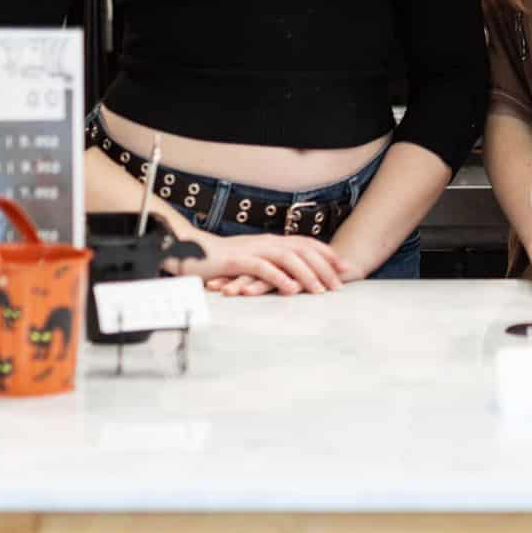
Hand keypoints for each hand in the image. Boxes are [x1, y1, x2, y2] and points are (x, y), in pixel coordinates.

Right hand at [168, 229, 355, 296]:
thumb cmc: (219, 259)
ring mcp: (251, 250)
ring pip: (287, 258)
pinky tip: (290, 290)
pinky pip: (261, 268)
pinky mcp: (236, 261)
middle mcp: (265, 242)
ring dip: (306, 274)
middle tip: (339, 285)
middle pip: (302, 251)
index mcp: (270, 241)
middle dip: (324, 267)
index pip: (305, 244)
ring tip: (320, 291)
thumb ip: (269, 262)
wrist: (187, 250)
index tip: (344, 267)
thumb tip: (290, 273)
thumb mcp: (250, 258)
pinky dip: (278, 277)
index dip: (326, 254)